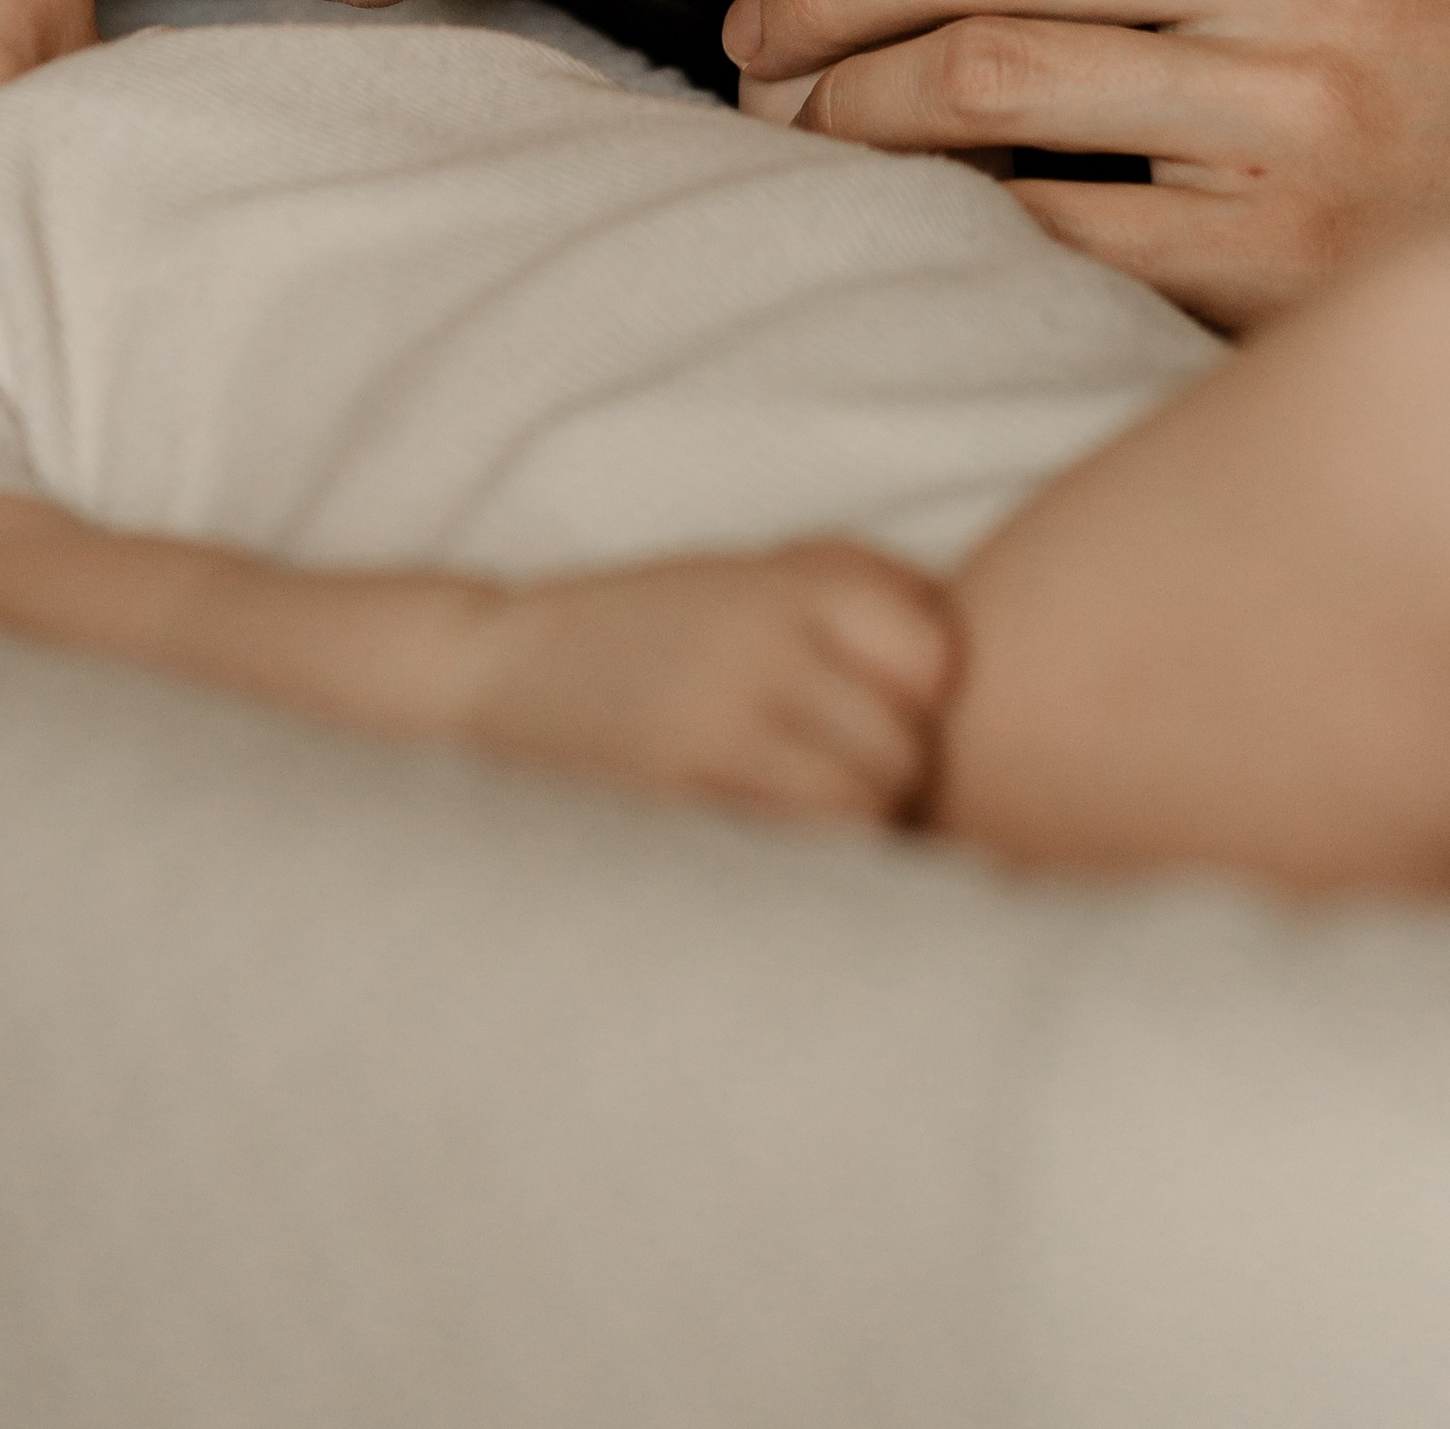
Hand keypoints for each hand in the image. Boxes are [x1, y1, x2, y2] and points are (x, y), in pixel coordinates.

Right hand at [457, 537, 954, 823]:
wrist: (482, 685)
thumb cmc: (646, 640)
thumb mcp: (746, 580)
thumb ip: (858, 601)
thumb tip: (966, 677)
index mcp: (778, 583)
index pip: (933, 656)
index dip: (915, 697)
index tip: (865, 708)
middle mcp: (756, 643)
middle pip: (904, 748)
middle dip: (878, 774)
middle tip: (809, 773)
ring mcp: (716, 726)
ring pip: (862, 813)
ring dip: (843, 833)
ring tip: (780, 817)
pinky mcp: (678, 806)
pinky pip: (797, 859)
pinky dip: (794, 868)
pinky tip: (751, 851)